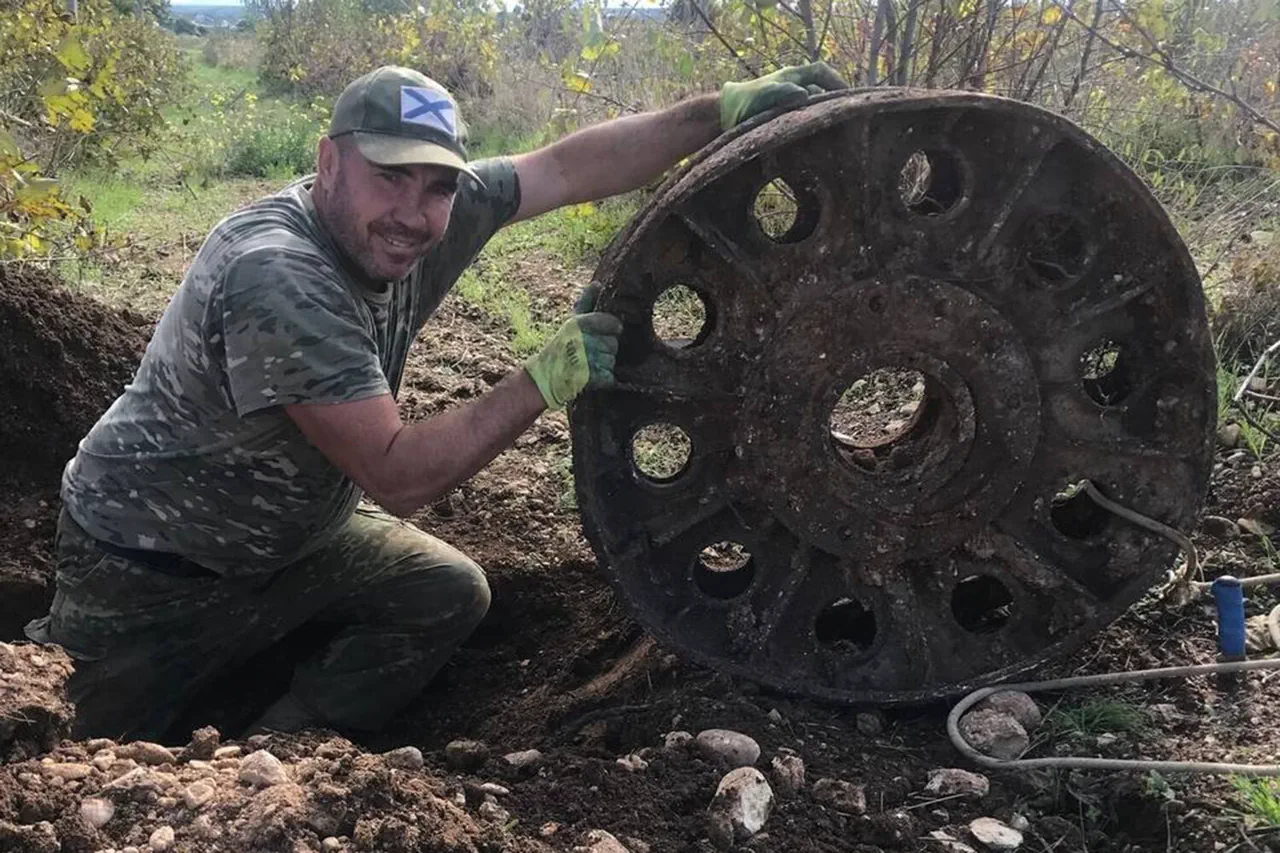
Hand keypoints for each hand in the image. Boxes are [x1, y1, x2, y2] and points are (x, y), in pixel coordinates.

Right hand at [524, 307, 621, 409]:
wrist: (546, 375)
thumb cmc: (562, 346)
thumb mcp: (572, 322)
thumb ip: (586, 302)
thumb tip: (598, 284)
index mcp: (580, 324)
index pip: (613, 323)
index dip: (611, 329)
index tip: (602, 334)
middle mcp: (583, 340)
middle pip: (613, 343)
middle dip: (605, 348)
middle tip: (590, 352)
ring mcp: (587, 361)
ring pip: (611, 360)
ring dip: (604, 364)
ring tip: (588, 364)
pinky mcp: (591, 379)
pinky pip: (609, 376)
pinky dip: (603, 378)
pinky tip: (591, 375)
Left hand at [719, 62, 848, 130]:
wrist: (722, 118)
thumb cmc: (743, 103)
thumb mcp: (764, 96)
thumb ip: (784, 93)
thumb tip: (806, 95)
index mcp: (791, 77)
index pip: (821, 72)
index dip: (837, 81)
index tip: (849, 96)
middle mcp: (792, 88)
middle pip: (821, 90)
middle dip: (834, 101)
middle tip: (847, 117)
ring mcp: (787, 103)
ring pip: (813, 106)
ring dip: (824, 115)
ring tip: (835, 131)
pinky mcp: (782, 118)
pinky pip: (803, 119)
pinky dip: (811, 126)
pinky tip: (816, 140)